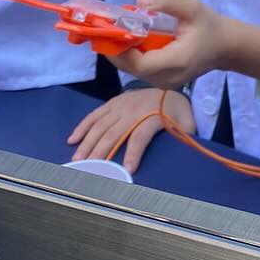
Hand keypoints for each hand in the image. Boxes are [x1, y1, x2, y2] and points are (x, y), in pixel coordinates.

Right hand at [67, 88, 194, 171]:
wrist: (170, 89)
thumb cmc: (178, 113)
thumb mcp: (187, 123)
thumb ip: (185, 136)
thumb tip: (183, 150)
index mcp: (153, 116)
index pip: (141, 135)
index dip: (134, 152)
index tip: (127, 170)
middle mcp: (134, 109)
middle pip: (114, 133)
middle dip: (101, 152)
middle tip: (90, 170)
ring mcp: (121, 104)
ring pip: (101, 125)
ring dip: (88, 143)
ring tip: (78, 160)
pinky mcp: (113, 103)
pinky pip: (95, 114)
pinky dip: (82, 126)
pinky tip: (72, 140)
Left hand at [107, 0, 229, 88]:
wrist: (225, 47)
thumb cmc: (209, 26)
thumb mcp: (192, 7)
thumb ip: (167, 1)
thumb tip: (139, 1)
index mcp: (177, 61)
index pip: (141, 63)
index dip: (123, 49)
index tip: (115, 30)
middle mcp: (169, 78)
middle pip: (133, 69)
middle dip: (117, 50)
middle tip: (108, 29)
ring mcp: (166, 83)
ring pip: (134, 72)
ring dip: (122, 53)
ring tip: (117, 33)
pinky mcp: (163, 82)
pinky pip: (140, 71)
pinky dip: (131, 57)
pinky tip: (130, 41)